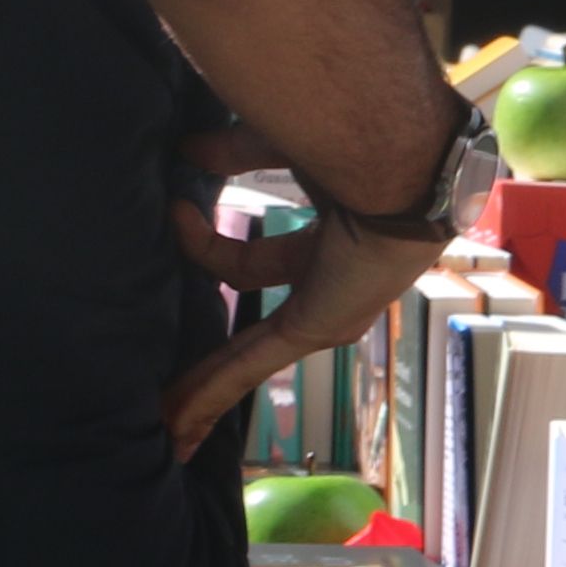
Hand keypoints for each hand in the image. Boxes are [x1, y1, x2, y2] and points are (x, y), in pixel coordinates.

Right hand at [164, 146, 445, 463]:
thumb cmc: (356, 141)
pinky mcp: (314, 326)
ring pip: (252, 357)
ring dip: (207, 387)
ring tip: (166, 418)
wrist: (399, 159)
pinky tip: (176, 425)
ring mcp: (326, 312)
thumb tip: (189, 148)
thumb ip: (236, 152)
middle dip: (217, 352)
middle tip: (174, 379)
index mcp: (331, 241)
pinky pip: (251, 365)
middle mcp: (332, 285)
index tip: (173, 211)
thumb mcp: (284, 148)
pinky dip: (211, 394)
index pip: (256, 262)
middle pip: (261, 327)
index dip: (206, 245)